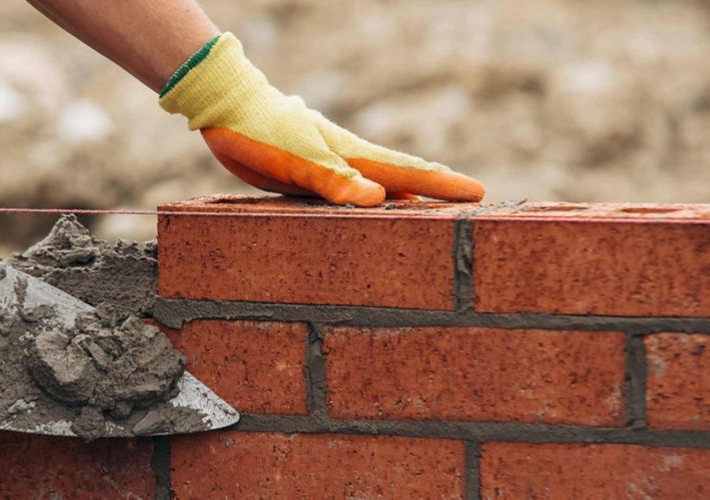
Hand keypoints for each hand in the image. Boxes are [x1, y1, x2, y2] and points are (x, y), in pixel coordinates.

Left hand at [159, 33, 484, 206]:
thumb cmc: (263, 133)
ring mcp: (333, 168)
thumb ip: (336, 182)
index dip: (444, 185)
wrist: (229, 111)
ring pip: (378, 187)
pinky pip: (350, 194)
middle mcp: (349, 162)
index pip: (409, 173)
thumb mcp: (297, 162)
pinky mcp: (312, 176)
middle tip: (469, 207)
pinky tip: (371, 210)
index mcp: (353, 157)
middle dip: (436, 193)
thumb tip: (380, 199)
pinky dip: (370, 203)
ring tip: (432, 214)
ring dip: (406, 200)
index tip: (479, 193)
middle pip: (402, 180)